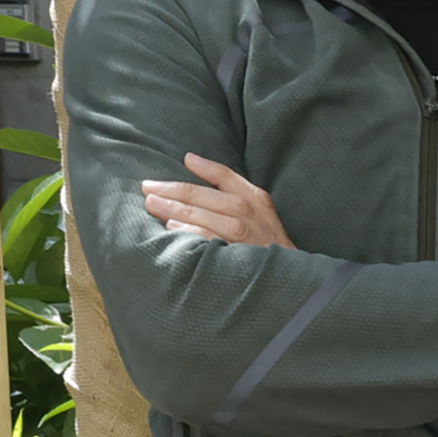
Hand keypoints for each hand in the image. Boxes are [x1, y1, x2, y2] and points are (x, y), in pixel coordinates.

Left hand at [139, 154, 288, 248]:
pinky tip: (172, 228)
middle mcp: (250, 217)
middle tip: (148, 188)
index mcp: (256, 201)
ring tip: (152, 205)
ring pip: (205, 219)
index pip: (226, 178)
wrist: (289, 277)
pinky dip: (188, 233)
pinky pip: (207, 242)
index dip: (203, 169)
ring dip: (175, 211)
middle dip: (175, 192)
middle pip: (207, 199)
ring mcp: (244, 239)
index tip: (180, 163)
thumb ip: (227, 183)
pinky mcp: (235, 259)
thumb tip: (190, 158)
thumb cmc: (266, 239)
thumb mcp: (258, 207)